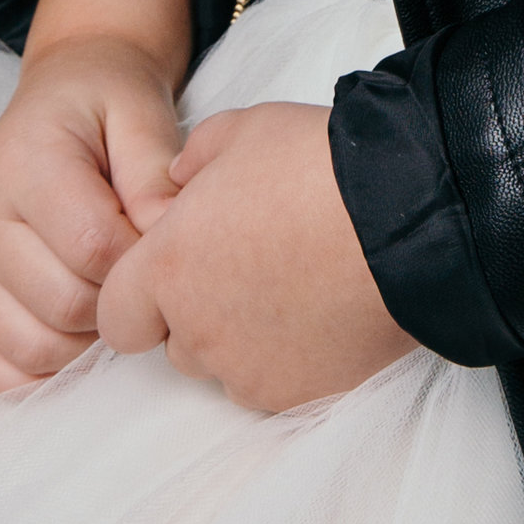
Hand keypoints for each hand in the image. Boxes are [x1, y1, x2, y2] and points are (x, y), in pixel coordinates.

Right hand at [0, 0, 194, 393]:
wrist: (62, 93)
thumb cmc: (105, 103)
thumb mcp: (140, 109)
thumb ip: (155, 172)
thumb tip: (167, 239)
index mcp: (25, 165)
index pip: (94, 247)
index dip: (143, 258)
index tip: (165, 241)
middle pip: (64, 306)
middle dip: (118, 300)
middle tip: (140, 271)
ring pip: (30, 347)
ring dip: (85, 342)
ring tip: (109, 295)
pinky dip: (34, 372)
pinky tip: (72, 334)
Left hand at [96, 100, 419, 412]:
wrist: (408, 212)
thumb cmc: (319, 164)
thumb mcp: (243, 129)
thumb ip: (193, 158)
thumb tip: (182, 180)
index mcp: (168, 267)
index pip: (115, 315)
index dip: (139, 293)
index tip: (174, 266)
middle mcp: (198, 332)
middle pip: (174, 341)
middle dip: (198, 309)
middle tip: (249, 261)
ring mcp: (250, 371)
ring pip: (225, 365)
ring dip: (243, 334)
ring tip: (294, 281)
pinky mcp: (301, 394)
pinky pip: (275, 382)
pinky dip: (289, 355)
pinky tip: (322, 308)